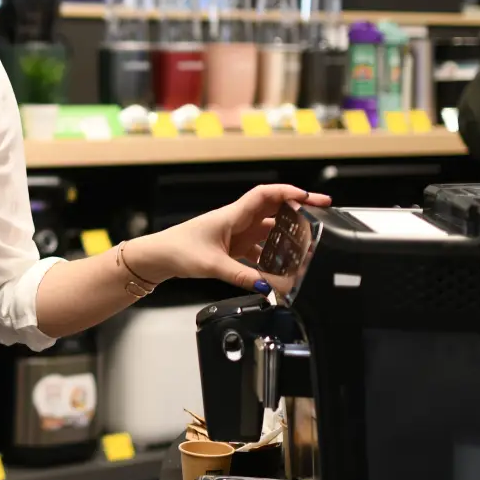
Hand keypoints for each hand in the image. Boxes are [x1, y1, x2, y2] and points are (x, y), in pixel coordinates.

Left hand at [129, 184, 331, 291]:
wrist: (157, 257)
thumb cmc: (177, 250)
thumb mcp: (212, 265)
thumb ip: (242, 276)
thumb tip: (268, 287)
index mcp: (233, 215)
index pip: (266, 195)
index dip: (289, 192)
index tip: (311, 198)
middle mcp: (237, 221)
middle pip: (273, 211)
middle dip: (297, 211)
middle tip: (322, 214)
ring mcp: (235, 234)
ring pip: (268, 231)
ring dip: (286, 237)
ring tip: (306, 245)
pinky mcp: (231, 248)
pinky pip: (258, 248)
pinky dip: (271, 256)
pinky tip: (280, 268)